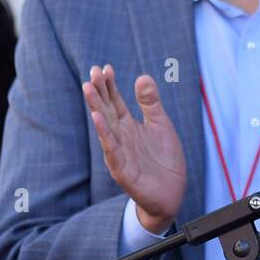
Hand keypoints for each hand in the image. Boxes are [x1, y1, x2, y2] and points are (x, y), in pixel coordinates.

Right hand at [82, 64, 185, 233]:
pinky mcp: (122, 170)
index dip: (110, 85)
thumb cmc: (163, 159)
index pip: (115, 102)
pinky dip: (105, 134)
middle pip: (107, 110)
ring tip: (88, 90)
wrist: (171, 192)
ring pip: (105, 128)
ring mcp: (119, 153)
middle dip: (99, 92)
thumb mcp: (161, 125)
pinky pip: (111, 150)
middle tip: (92, 73)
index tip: (105, 67)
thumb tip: (142, 76)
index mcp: (128, 126)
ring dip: (96, 108)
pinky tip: (98, 119)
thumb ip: (151, 103)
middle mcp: (120, 137)